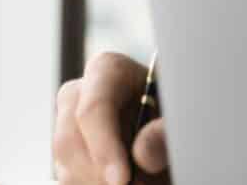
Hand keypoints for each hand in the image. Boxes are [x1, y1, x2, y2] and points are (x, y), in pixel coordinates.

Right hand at [53, 52, 169, 184]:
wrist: (169, 129)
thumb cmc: (175, 114)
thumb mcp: (180, 116)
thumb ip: (165, 133)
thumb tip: (142, 152)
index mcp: (107, 72)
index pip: (93, 108)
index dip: (104, 146)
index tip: (123, 178)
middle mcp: (78, 96)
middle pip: (70, 141)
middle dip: (102, 171)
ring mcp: (66, 127)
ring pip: (67, 167)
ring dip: (101, 183)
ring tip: (141, 181)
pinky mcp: (65, 156)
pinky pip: (70, 181)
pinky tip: (126, 182)